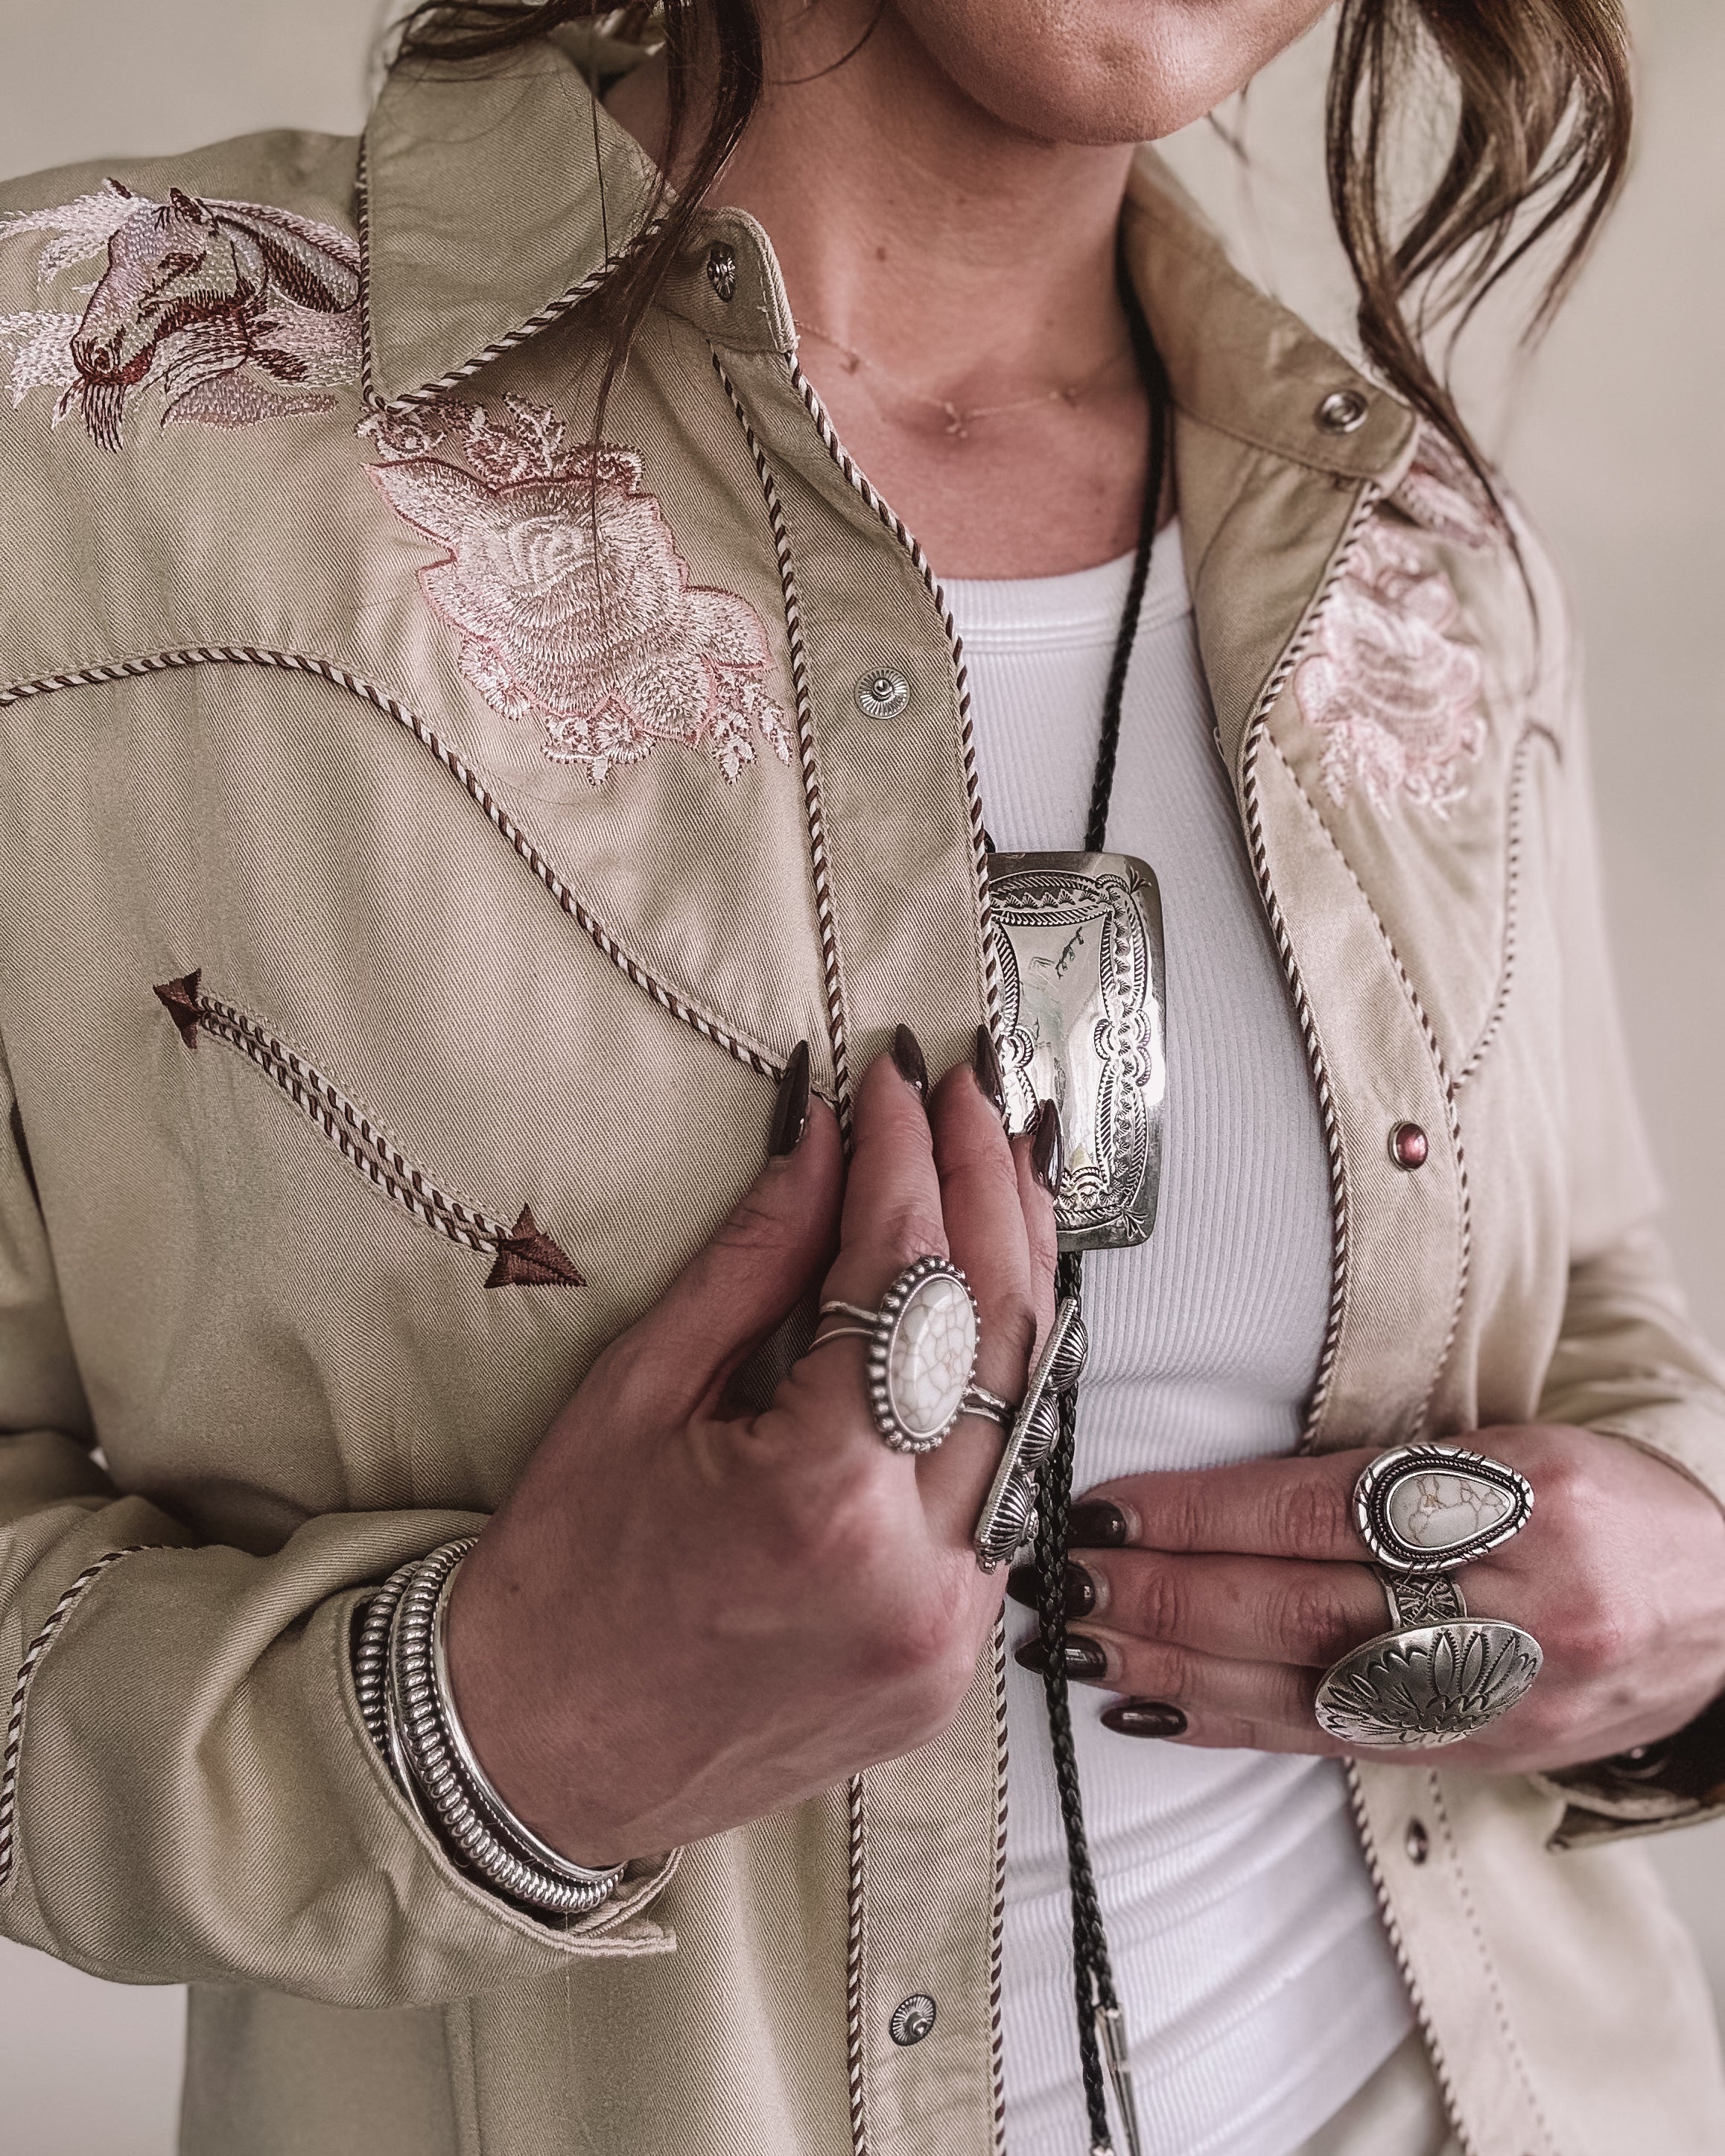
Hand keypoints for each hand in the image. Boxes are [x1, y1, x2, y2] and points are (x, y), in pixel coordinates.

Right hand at [447, 1039, 1057, 1865]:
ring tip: (999, 1171)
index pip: (904, 1282)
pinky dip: (1002, 1387)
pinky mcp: (952, 1664)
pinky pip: (1005, 1493)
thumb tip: (825, 1143)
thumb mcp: (635, 1396)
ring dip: (1020, 1280)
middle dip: (992, 1193)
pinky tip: (988, 1307)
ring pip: (1031, 1413)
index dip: (905, 1161)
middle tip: (970, 1098)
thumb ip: (754, 1263)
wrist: (533, 1763)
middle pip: (1004, 1336)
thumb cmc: (558, 1583)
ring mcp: (948, 1632)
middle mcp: (913, 1573)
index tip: (892, 1079)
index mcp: (819, 1501)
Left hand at [1011, 1426, 1724, 1770]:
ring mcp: (1496, 1694)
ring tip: (1075, 1647)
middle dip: (1161, 1597)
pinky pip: (1334, 1741)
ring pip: (1303, 1684)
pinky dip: (1232, 1726)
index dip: (1200, 1513)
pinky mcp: (1478, 1754)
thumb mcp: (1515, 1446)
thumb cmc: (1608, 1503)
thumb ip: (1385, 1471)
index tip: (1105, 1511)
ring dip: (1171, 1669)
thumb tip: (1221, 1492)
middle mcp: (1512, 1604)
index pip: (1320, 1507)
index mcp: (1520, 1498)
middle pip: (1298, 1605)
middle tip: (1060, 1583)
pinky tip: (1152, 1714)